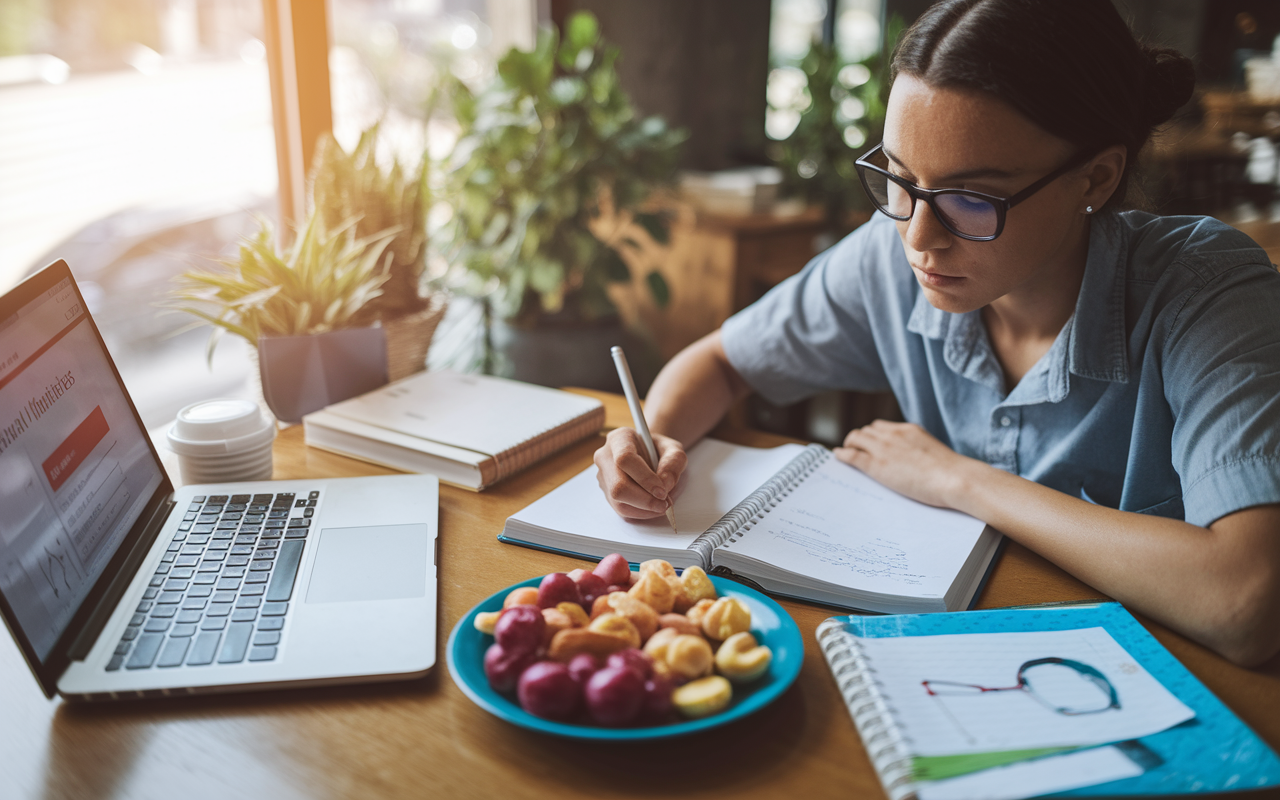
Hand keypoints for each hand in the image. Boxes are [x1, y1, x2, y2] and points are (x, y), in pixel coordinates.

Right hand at [594, 428, 687, 519]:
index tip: (662, 491)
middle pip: (618, 485)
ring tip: (662, 506)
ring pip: (618, 501)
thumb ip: (673, 462)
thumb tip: (665, 484)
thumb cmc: (659, 449)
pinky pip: (621, 509)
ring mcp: (603, 477)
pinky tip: (653, 508)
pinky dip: (640, 513)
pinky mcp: (607, 493)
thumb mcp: (673, 449)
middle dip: (644, 500)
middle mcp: (605, 457)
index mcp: (619, 438)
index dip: (644, 478)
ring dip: (643, 509)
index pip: (625, 459)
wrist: (648, 454)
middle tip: (664, 504)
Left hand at [834, 420, 977, 508]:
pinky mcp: (877, 464)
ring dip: (850, 444)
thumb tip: (915, 459)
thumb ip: (919, 450)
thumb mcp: (933, 451)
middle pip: (866, 430)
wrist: (954, 478)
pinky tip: (838, 456)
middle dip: (859, 439)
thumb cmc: (951, 472)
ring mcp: (884, 448)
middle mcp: (893, 434)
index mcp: (908, 429)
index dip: (872, 435)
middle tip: (855, 449)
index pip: (881, 426)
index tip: (868, 442)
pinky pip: (852, 455)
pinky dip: (842, 454)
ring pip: (856, 438)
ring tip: (846, 453)